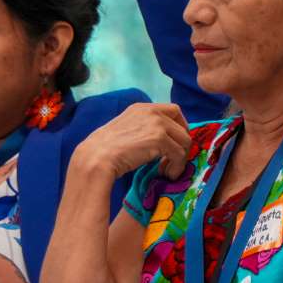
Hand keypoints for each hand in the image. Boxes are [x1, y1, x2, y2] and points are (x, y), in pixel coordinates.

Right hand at [73, 103, 190, 181]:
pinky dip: (177, 166)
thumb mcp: (127, 130)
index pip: (173, 110)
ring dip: (180, 159)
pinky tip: (167, 175)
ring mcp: (156, 123)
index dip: (180, 127)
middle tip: (174, 160)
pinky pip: (179, 154)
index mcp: (142, 107)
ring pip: (184, 141)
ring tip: (168, 171)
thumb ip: (144, 129)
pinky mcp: (159, 138)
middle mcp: (151, 111)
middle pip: (182, 125)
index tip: (175, 143)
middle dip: (183, 144)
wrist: (98, 157)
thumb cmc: (105, 149)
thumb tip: (161, 141)